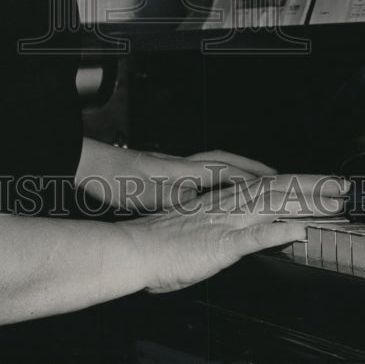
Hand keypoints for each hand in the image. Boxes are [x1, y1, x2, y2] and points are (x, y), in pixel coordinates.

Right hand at [126, 172, 349, 292]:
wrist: (135, 250)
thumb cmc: (161, 247)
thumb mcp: (200, 232)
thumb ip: (225, 229)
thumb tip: (246, 232)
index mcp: (224, 204)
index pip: (269, 189)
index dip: (299, 186)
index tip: (324, 186)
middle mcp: (228, 207)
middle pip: (278, 191)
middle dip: (313, 188)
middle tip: (343, 187)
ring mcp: (225, 223)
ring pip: (272, 206)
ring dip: (306, 204)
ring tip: (334, 203)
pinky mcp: (220, 245)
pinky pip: (253, 237)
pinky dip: (277, 231)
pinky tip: (299, 230)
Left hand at [129, 149, 278, 211]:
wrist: (91, 166)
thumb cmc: (114, 177)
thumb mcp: (144, 194)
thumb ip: (173, 198)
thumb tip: (198, 202)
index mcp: (181, 170)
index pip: (224, 171)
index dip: (249, 177)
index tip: (273, 183)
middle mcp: (179, 166)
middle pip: (222, 161)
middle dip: (247, 167)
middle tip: (270, 175)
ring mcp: (170, 168)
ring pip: (210, 166)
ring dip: (231, 171)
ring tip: (249, 183)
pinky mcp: (160, 174)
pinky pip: (197, 174)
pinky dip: (211, 180)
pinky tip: (208, 193)